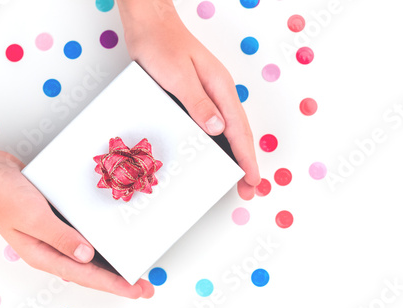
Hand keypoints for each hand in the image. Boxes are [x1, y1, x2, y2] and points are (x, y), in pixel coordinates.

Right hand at [0, 142, 153, 298]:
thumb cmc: (3, 196)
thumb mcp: (34, 218)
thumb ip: (61, 237)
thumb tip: (88, 256)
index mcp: (44, 255)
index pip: (86, 276)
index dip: (114, 285)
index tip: (136, 290)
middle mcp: (53, 248)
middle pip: (91, 270)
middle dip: (118, 279)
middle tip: (144, 285)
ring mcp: (56, 235)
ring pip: (90, 254)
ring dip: (112, 261)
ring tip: (134, 267)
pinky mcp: (60, 219)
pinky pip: (85, 234)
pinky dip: (100, 239)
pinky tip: (114, 238)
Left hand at [118, 0, 260, 199]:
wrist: (150, 24)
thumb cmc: (162, 44)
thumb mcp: (178, 76)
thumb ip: (198, 103)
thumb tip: (217, 129)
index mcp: (220, 88)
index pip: (239, 130)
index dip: (247, 158)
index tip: (253, 180)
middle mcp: (219, 92)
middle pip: (239, 133)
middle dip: (246, 162)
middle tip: (248, 188)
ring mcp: (209, 94)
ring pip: (228, 130)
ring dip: (234, 154)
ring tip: (236, 177)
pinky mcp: (197, 96)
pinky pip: (213, 124)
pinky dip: (219, 143)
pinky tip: (215, 153)